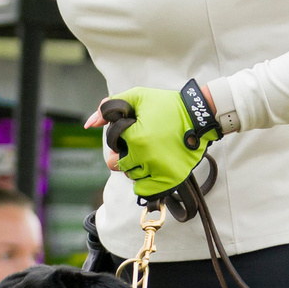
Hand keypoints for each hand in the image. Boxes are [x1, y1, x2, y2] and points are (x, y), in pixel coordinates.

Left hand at [90, 84, 219, 198]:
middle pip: (119, 164)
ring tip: (148, 155)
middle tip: (138, 146)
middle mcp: (145, 156)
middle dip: (123, 155)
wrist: (200, 115)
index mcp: (135, 136)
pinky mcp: (170, 179)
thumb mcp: (137, 97)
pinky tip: (149, 171)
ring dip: (135, 168)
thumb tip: (88, 125)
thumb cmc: (168, 104)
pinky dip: (144, 183)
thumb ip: (108, 108)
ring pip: (132, 177)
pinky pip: (145, 190)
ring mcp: (158, 169)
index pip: (112, 144)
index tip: (130, 131)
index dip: (118, 138)